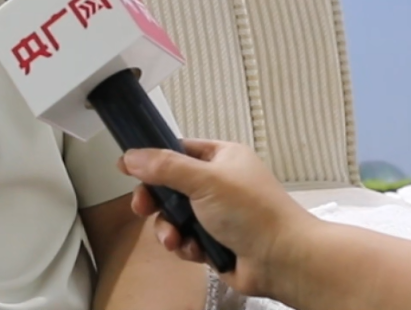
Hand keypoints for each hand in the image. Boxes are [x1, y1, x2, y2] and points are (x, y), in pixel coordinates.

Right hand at [119, 139, 319, 298]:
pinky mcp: (215, 241)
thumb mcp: (205, 180)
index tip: (127, 168)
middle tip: (143, 208)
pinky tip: (193, 251)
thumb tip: (132, 156)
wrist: (283, 260)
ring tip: (175, 239)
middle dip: (156, 201)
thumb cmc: (255, 213)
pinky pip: (185, 239)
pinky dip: (185, 246)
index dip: (151, 159)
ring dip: (169, 228)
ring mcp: (217, 214)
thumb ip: (165, 167)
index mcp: (222, 158)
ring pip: (174, 216)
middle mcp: (219, 183)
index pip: (177, 150)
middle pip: (170, 186)